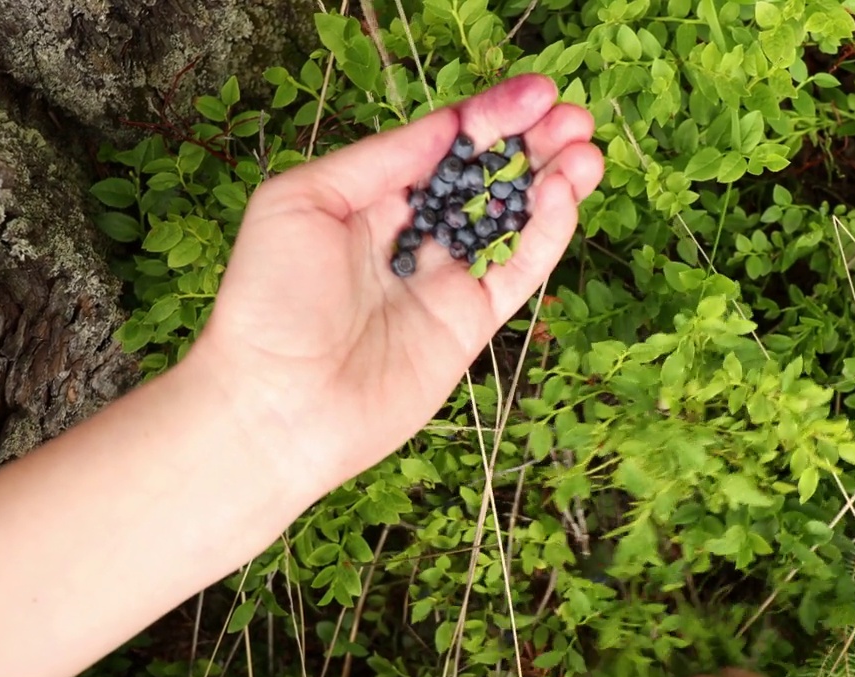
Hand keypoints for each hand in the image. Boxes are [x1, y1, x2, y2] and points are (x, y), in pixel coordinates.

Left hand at [191, 73, 603, 495]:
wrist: (275, 406)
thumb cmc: (267, 300)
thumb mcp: (302, 202)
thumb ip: (380, 161)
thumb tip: (447, 127)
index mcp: (373, 199)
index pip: (445, 145)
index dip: (491, 116)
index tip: (535, 92)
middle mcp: (415, 236)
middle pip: (488, 178)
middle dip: (532, 144)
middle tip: (575, 115)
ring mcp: (445, 281)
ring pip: (514, 221)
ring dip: (554, 183)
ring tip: (587, 150)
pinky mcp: (470, 324)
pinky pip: (519, 271)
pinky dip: (547, 234)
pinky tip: (565, 196)